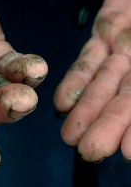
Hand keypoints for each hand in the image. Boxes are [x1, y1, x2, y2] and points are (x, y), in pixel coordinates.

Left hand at [54, 0, 130, 162]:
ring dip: (86, 110)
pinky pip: (88, 59)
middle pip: (125, 99)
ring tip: (70, 137)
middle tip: (89, 151)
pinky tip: (61, 103)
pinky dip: (76, 80)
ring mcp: (123, 47)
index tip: (129, 154)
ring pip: (103, 83)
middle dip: (107, 125)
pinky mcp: (104, 31)